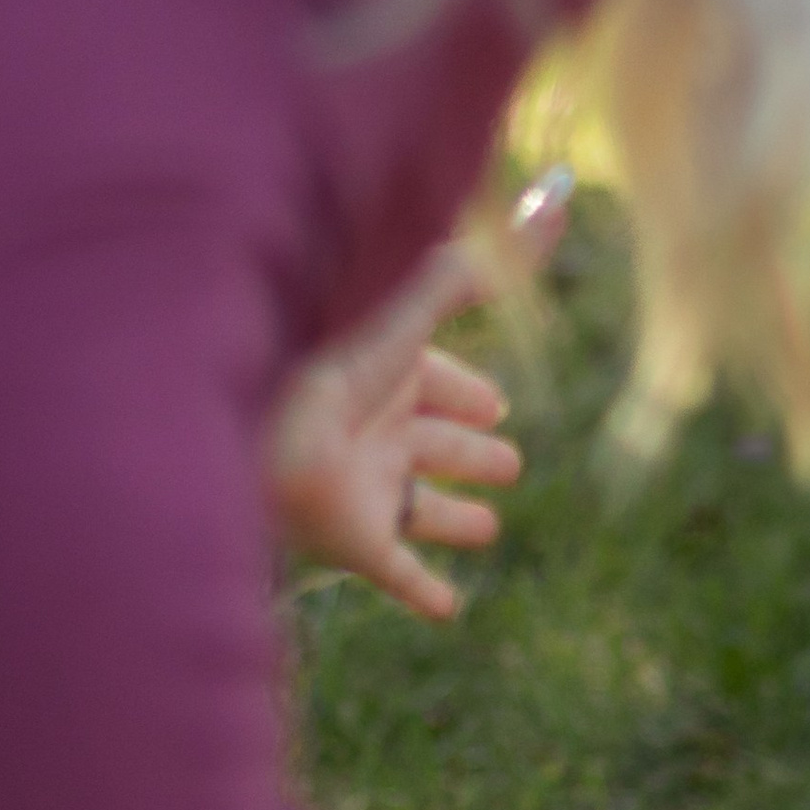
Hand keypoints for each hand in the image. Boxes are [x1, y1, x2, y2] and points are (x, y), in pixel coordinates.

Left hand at [267, 170, 570, 617]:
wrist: (254, 441)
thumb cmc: (329, 363)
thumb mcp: (414, 307)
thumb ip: (483, 263)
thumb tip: (555, 199)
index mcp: (384, 372)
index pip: (434, 379)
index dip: (466, 390)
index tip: (500, 403)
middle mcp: (376, 430)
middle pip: (432, 440)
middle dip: (469, 448)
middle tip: (509, 460)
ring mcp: (365, 488)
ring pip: (418, 505)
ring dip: (452, 517)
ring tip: (490, 527)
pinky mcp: (356, 541)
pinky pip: (396, 573)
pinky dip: (423, 591)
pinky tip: (450, 610)